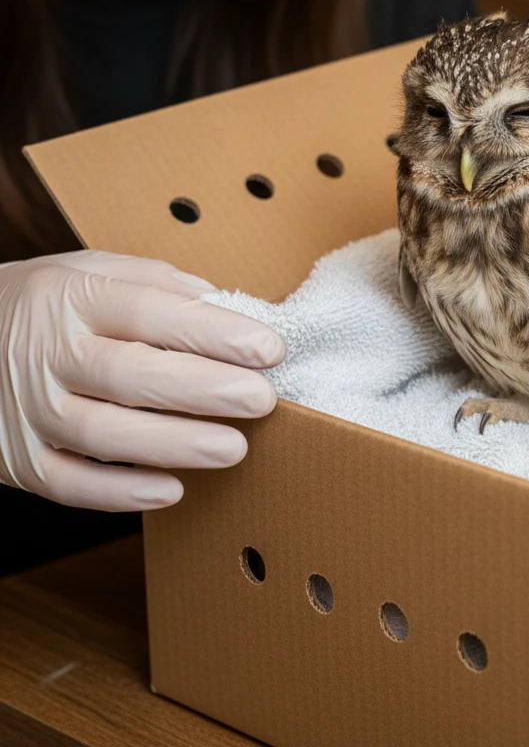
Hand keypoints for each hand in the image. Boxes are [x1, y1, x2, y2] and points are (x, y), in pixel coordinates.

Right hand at [0, 251, 284, 511]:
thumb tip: (226, 306)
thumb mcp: (94, 269)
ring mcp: (29, 410)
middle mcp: (48, 353)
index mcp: (74, 297)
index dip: (214, 332)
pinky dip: (121, 493)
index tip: (270, 349)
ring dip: (175, 444)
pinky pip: (69, 484)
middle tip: (263, 400)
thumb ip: (158, 283)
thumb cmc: (48, 303)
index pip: (151, 312)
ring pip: (104, 435)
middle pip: (132, 375)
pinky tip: (172, 489)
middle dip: (206, 390)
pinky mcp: (18, 459)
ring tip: (235, 448)